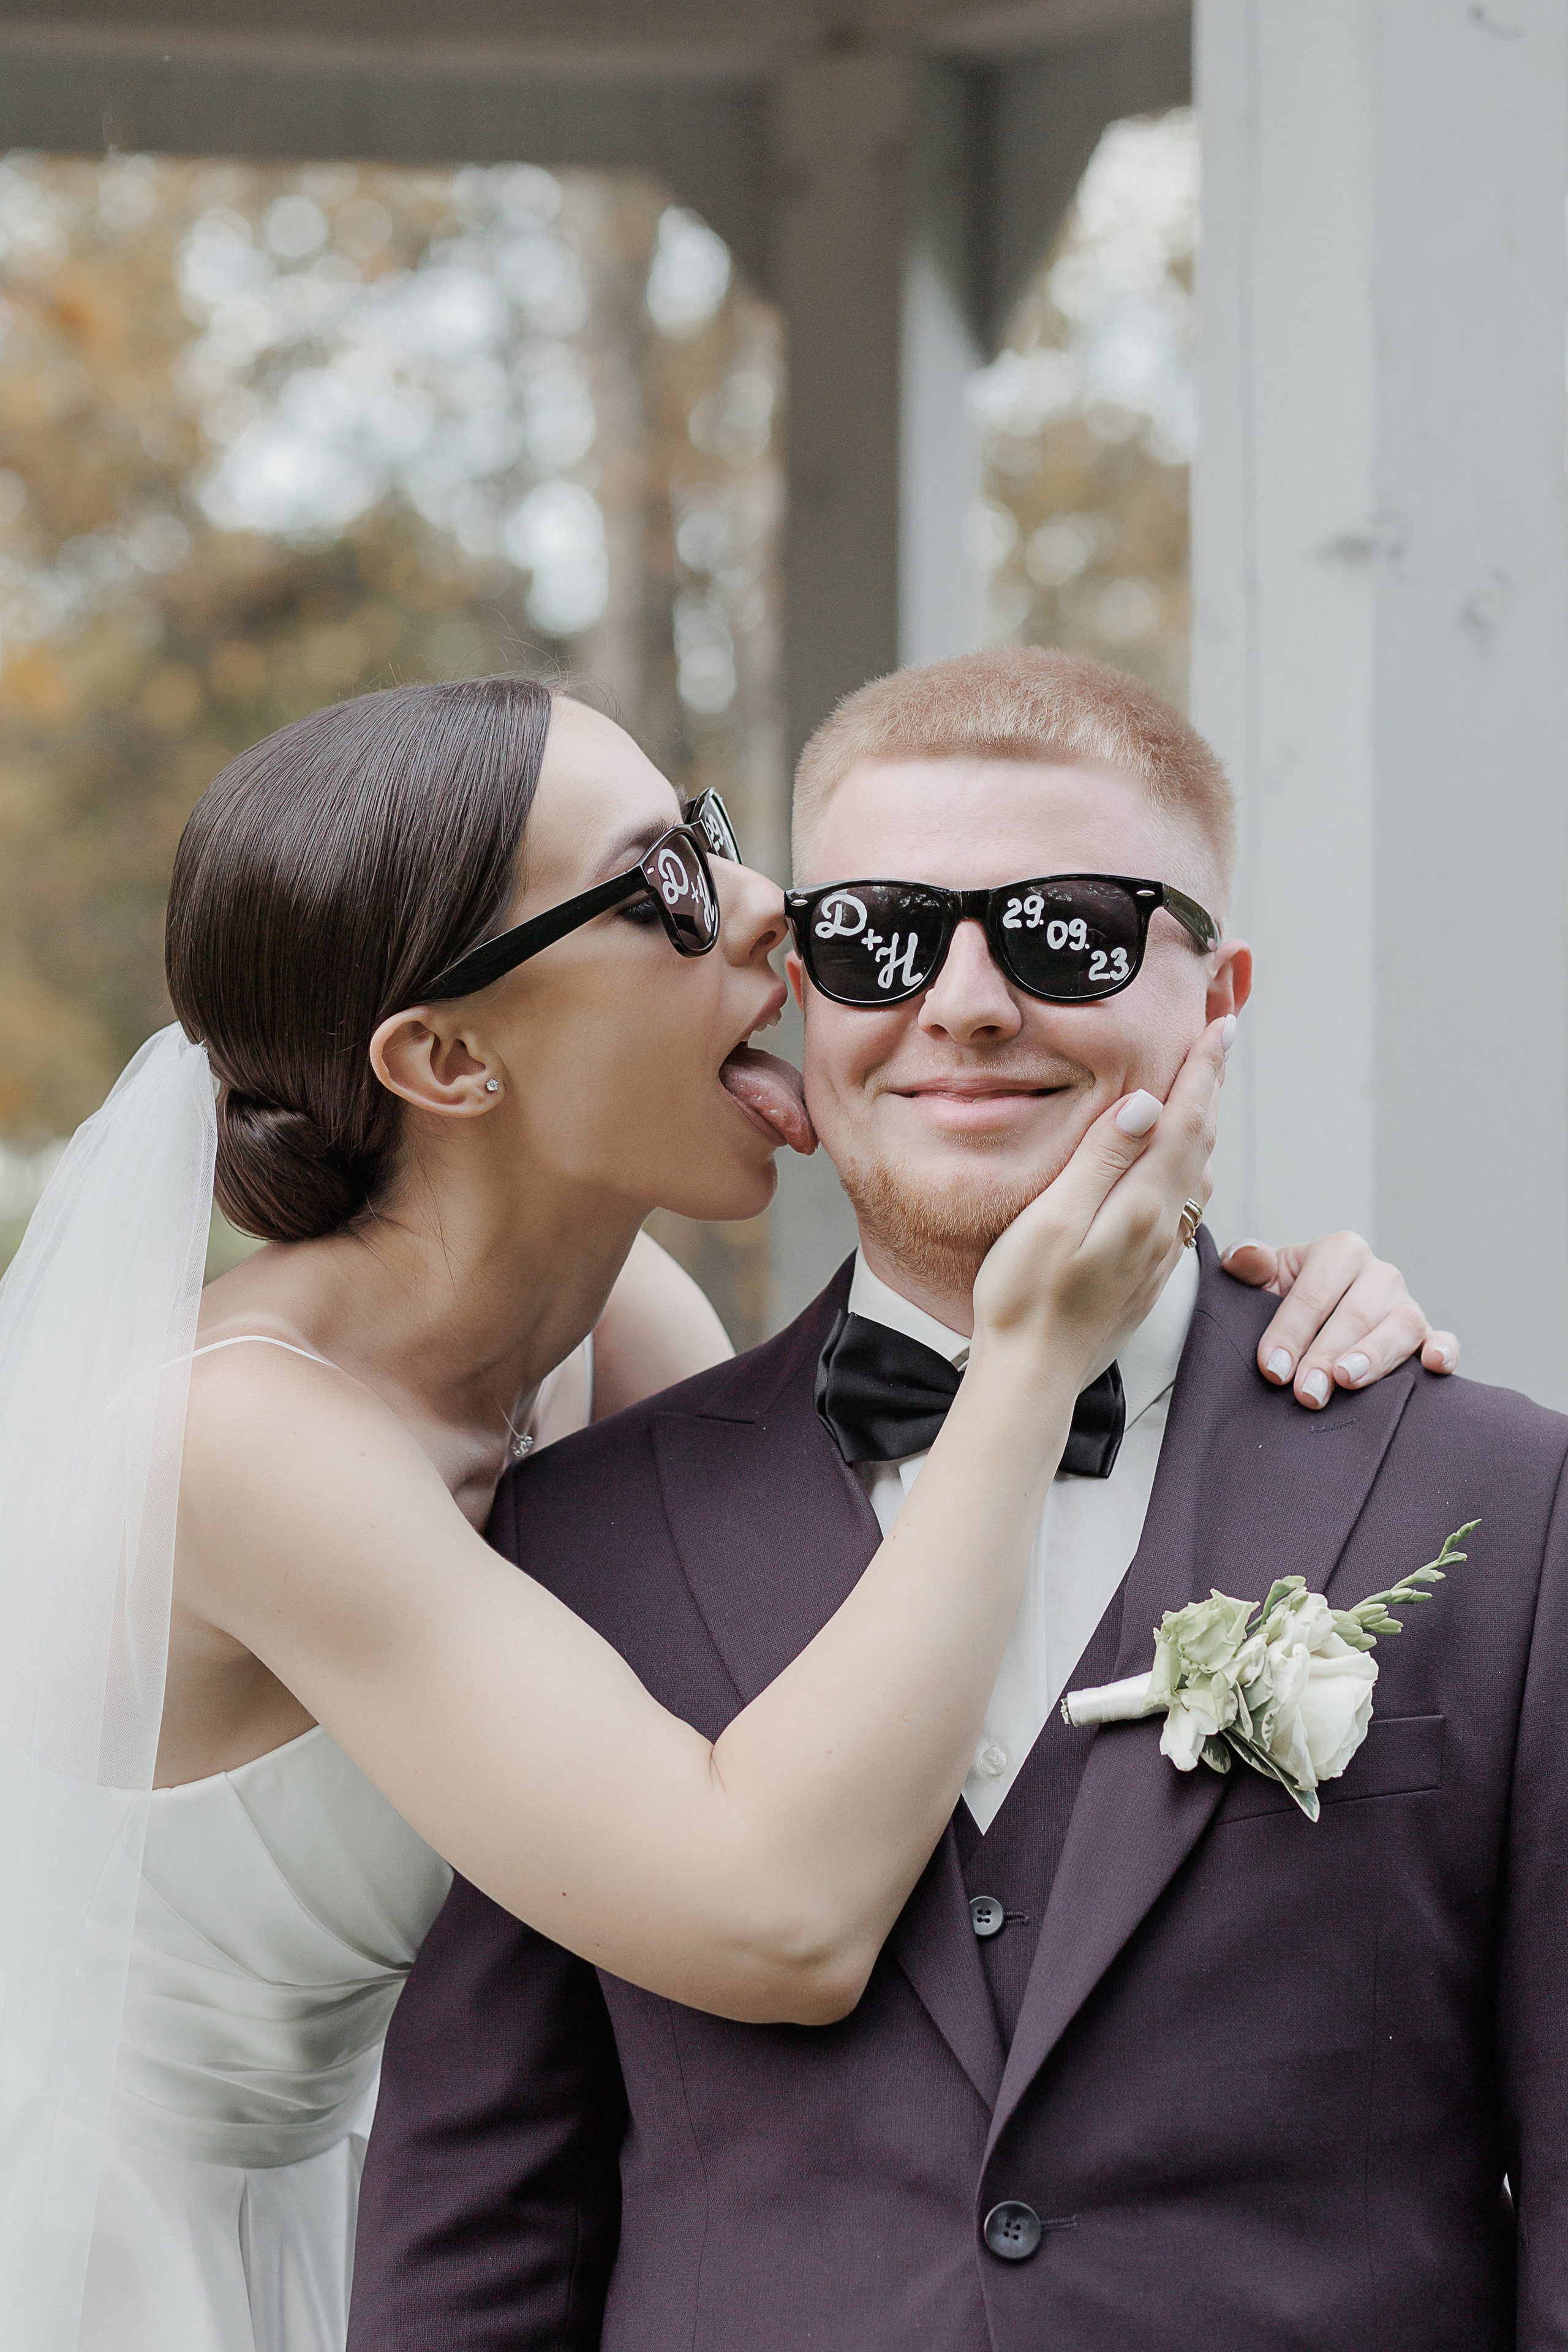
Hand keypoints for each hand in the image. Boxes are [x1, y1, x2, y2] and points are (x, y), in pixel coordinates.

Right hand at [971, 1019, 1223, 1392]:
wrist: (1034, 1375)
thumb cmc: (1025, 1299)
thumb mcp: (1052, 1219)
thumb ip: (1102, 1159)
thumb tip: (1147, 1103)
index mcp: (1140, 1205)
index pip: (1185, 1120)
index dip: (1204, 1069)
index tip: (1222, 1025)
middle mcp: (1162, 1226)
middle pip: (1200, 1140)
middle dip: (1211, 1084)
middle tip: (1222, 1037)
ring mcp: (1159, 1250)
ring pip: (1198, 1171)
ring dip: (1204, 1121)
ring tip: (1204, 1085)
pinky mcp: (1148, 1269)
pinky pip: (1185, 1201)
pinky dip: (1191, 1161)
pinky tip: (1180, 1159)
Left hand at [1219, 1232, 1458, 1408]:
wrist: (1317, 1319)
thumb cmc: (1288, 1300)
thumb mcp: (1264, 1280)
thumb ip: (1250, 1266)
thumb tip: (1241, 1256)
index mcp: (1340, 1252)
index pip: (1313, 1294)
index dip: (1290, 1332)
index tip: (1272, 1368)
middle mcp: (1379, 1274)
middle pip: (1356, 1314)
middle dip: (1326, 1355)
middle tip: (1306, 1392)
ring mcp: (1405, 1304)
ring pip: (1400, 1327)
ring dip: (1374, 1356)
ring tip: (1346, 1380)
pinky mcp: (1426, 1333)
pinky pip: (1443, 1338)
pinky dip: (1443, 1350)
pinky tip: (1434, 1365)